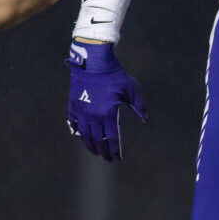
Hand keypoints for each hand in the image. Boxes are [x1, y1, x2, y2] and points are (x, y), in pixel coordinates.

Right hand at [66, 41, 145, 160]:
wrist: (93, 61)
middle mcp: (93, 116)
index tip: (117, 158)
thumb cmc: (114, 74)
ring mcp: (81, 112)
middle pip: (98, 141)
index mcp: (108, 113)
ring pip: (85, 136)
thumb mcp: (131, 88)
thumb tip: (145, 119)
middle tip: (108, 158)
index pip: (112, 139)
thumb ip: (139, 106)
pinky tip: (83, 138)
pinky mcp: (73, 106)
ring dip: (91, 146)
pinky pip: (74, 126)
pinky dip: (79, 134)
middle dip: (103, 152)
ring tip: (96, 151)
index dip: (115, 150)